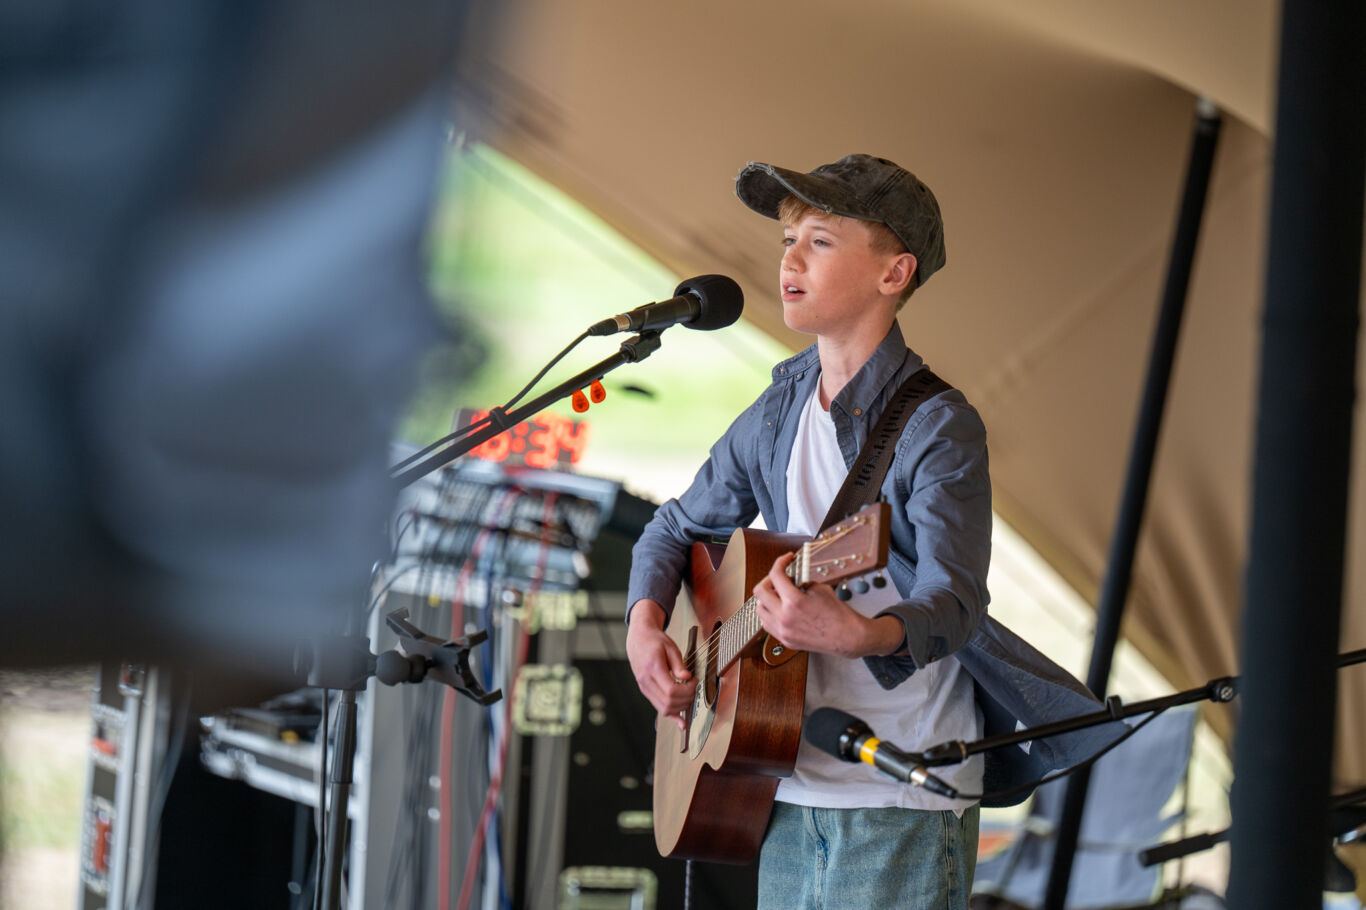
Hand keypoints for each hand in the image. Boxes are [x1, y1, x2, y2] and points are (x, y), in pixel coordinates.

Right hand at [626, 599, 695, 728]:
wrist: (639, 640)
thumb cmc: (655, 641)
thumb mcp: (670, 647)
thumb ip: (679, 664)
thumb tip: (687, 678)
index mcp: (652, 668)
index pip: (671, 690)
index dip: (687, 690)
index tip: (694, 681)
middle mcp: (646, 681)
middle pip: (669, 702)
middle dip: (687, 698)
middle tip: (694, 687)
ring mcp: (644, 688)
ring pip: (664, 709)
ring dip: (681, 706)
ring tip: (689, 694)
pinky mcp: (646, 692)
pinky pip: (659, 709)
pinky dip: (672, 717)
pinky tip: (682, 723)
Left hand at [752, 553, 903, 657]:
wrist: (848, 637)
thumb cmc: (839, 615)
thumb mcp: (820, 589)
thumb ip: (802, 582)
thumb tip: (792, 578)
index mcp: (794, 602)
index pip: (776, 575)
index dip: (780, 562)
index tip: (786, 560)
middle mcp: (784, 617)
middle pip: (760, 591)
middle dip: (769, 580)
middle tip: (779, 577)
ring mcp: (783, 631)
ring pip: (760, 609)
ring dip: (766, 599)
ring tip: (779, 595)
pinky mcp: (785, 640)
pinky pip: (767, 624)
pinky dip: (770, 614)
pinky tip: (780, 609)